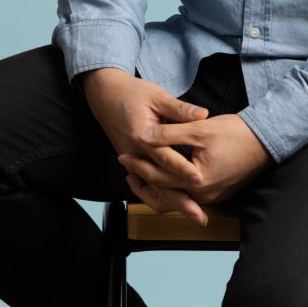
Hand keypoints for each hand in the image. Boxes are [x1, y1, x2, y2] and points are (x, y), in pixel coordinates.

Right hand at [81, 68, 209, 221]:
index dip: (183, 169)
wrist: (105, 95)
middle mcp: (134, 153)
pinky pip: (145, 184)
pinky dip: (160, 194)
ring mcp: (131, 160)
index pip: (166, 157)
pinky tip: (175, 203)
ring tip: (193, 213)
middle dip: (180, 199)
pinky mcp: (131, 161)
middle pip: (159, 182)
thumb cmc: (132, 92)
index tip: (200, 179)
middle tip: (200, 214)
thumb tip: (202, 114)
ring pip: (152, 188)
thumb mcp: (157, 96)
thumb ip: (180, 109)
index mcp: (142, 136)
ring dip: (172, 202)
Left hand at [120, 114, 271, 215]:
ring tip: (139, 174)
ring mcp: (211, 197)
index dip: (138, 164)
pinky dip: (172, 185)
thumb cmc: (236, 133)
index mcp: (197, 181)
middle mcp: (203, 195)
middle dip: (143, 177)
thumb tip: (143, 136)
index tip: (123, 154)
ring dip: (156, 185)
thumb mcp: (200, 129)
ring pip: (175, 196)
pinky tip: (166, 174)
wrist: (267, 140)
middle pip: (164, 191)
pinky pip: (187, 194)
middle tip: (125, 164)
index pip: (158, 175)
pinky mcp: (217, 193)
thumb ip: (169, 134)